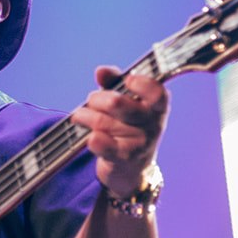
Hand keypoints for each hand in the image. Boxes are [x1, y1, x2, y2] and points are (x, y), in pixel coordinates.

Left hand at [69, 66, 168, 198]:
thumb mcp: (124, 100)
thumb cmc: (127, 123)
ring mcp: (141, 143)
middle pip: (116, 103)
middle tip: (91, 100)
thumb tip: (101, 71)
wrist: (130, 165)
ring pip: (101, 122)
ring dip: (84, 116)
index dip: (142, 84)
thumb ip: (114, 81)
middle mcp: (153, 124)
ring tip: (80, 116)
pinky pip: (100, 143)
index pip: (157, 93)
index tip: (128, 80)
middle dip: (96, 99)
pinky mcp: (125, 159)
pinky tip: (90, 137)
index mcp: (156, 106)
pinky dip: (91, 139)